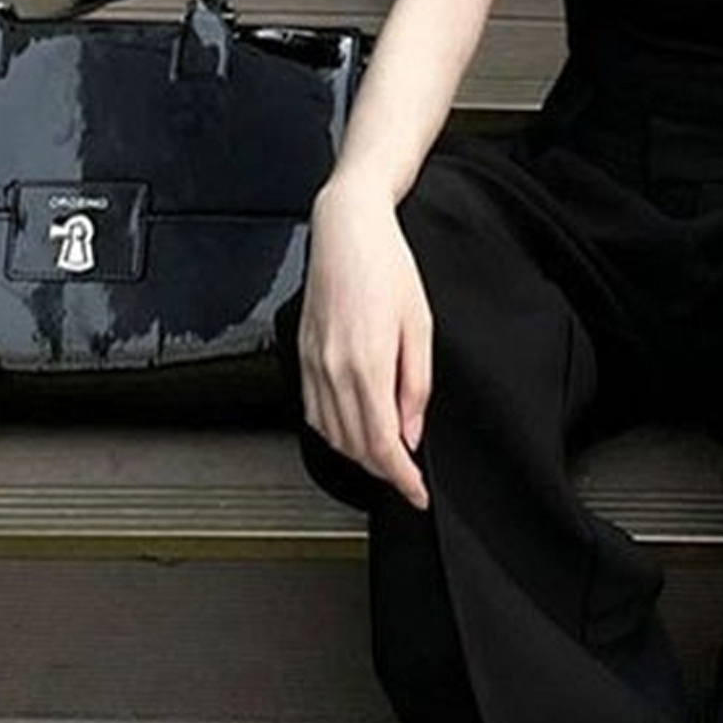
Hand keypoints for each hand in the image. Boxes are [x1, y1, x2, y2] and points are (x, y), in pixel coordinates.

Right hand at [299, 172, 432, 508]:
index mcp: (366, 363)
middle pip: (354, 445)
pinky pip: (313, 411)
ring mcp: (312, 364)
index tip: (417, 492)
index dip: (401, 477)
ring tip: (385, 458)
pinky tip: (352, 430)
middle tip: (408, 479)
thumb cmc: (387, 265)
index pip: (381, 443)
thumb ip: (415, 384)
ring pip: (330, 434)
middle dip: (382, 471)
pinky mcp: (302, 356)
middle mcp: (332, 370)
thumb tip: (411, 431)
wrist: (347, 230)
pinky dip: (333, 432)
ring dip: (357, 455)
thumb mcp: (420, 324)